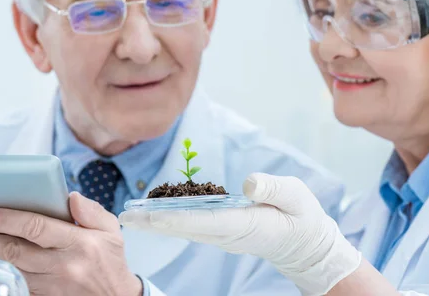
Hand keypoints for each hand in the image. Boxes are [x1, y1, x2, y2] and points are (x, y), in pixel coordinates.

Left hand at [0, 192, 141, 295]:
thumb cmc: (111, 262)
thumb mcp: (111, 231)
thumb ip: (92, 211)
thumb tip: (70, 196)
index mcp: (79, 243)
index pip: (36, 227)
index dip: (7, 219)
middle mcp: (63, 266)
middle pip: (16, 251)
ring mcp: (52, 287)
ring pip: (11, 271)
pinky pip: (16, 288)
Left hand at [119, 173, 360, 295]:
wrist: (305, 245)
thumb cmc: (302, 218)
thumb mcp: (296, 196)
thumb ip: (274, 188)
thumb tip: (248, 182)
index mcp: (243, 224)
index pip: (202, 219)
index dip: (174, 216)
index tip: (148, 214)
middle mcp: (227, 232)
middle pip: (183, 227)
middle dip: (152, 221)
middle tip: (123, 215)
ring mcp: (223, 235)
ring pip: (183, 227)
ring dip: (156, 221)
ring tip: (131, 214)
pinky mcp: (223, 231)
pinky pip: (191, 225)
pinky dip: (170, 219)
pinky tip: (157, 213)